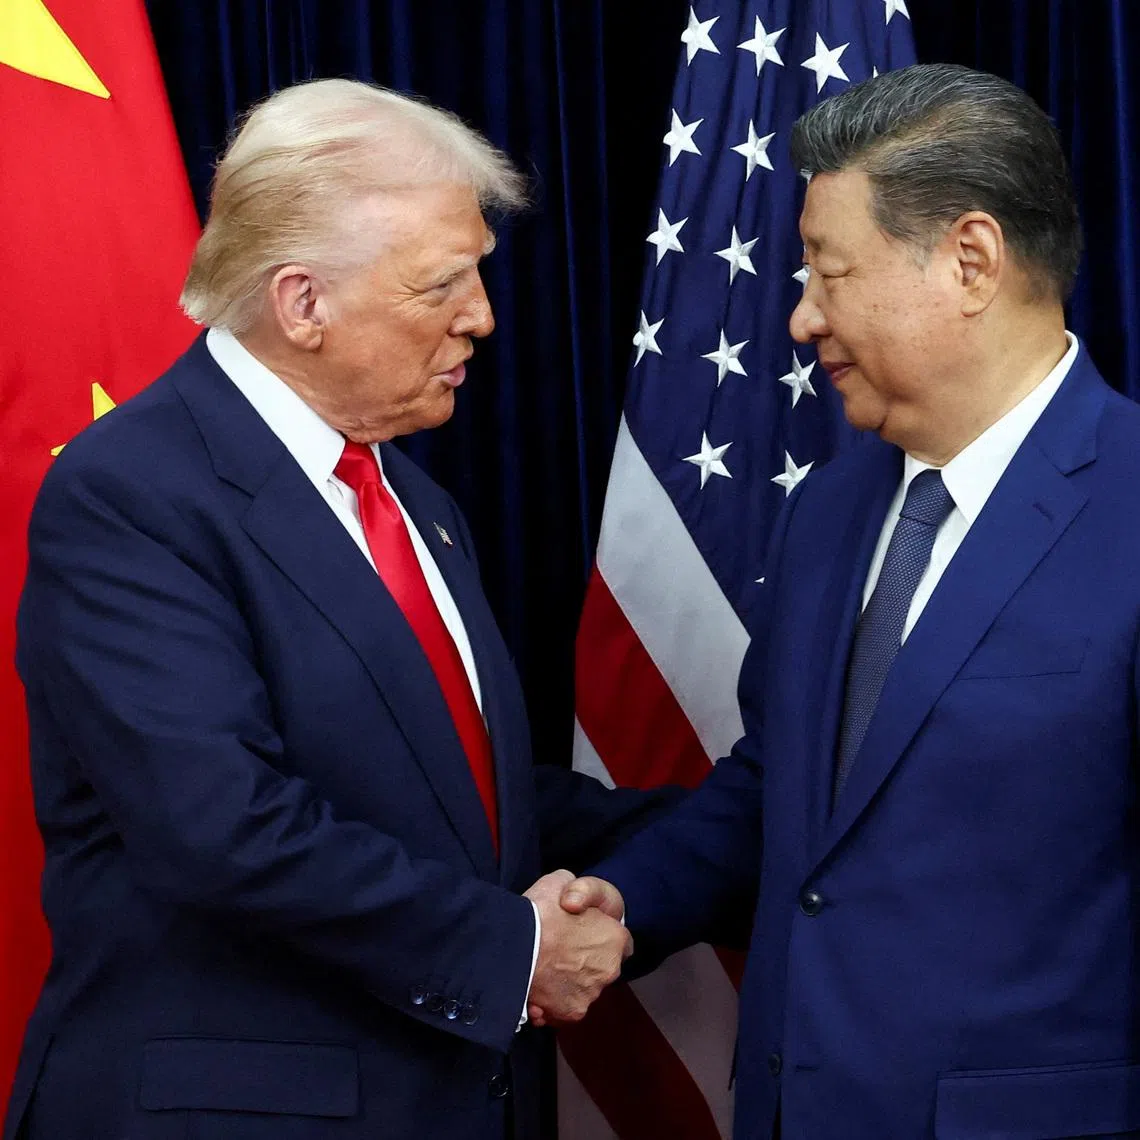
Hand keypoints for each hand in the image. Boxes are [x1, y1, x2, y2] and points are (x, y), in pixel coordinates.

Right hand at [524, 870, 631, 1027]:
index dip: (601, 937)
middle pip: (601, 968)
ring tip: (543, 971)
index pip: (620, 942)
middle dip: (584, 963)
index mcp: (614, 938)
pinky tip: (537, 990)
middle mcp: (609, 969)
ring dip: (568, 983)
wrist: (514, 946)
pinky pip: (564, 1008)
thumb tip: (574, 901)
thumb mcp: (559, 881)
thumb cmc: (539, 912)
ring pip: (582, 989)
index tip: (582, 935)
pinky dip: (553, 1003)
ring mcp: (591, 993)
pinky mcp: (572, 1012)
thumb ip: (576, 890)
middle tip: (558, 953)